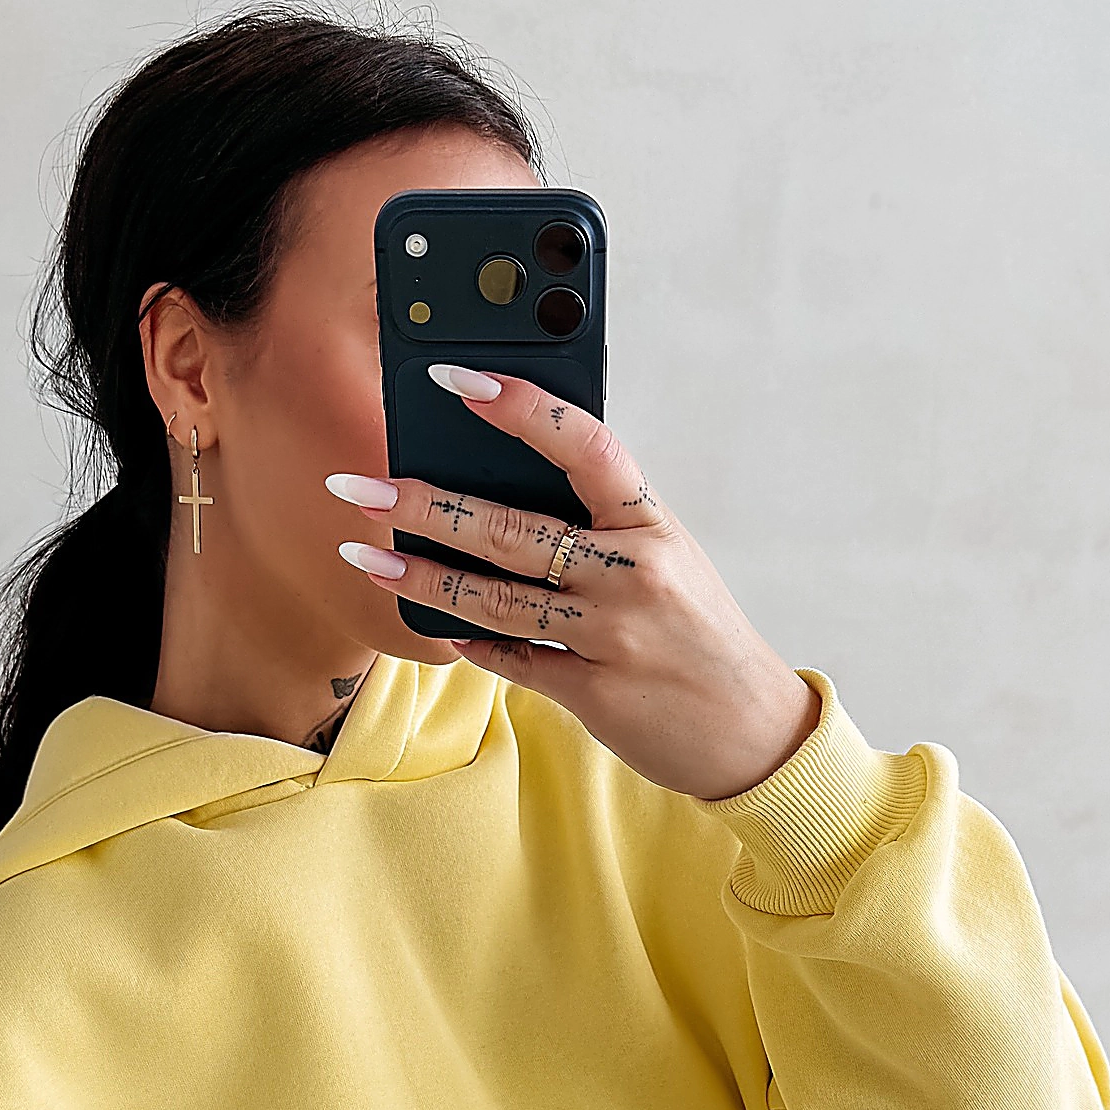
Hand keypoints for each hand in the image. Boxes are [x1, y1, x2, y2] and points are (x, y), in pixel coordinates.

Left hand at [328, 369, 820, 801]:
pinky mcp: (594, 694)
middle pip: (513, 530)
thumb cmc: (696, 631)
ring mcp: (612, 638)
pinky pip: (512, 660)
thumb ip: (598, 525)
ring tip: (363, 554)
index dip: (521, 407)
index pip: (585, 446)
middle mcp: (634, 576)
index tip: (454, 379)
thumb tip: (495, 484)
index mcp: (653, 524)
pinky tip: (434, 622)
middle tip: (358, 485)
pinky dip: (469, 641)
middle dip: (424, 504)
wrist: (752, 730)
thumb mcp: (664, 559)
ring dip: (421, 574)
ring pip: (497, 599)